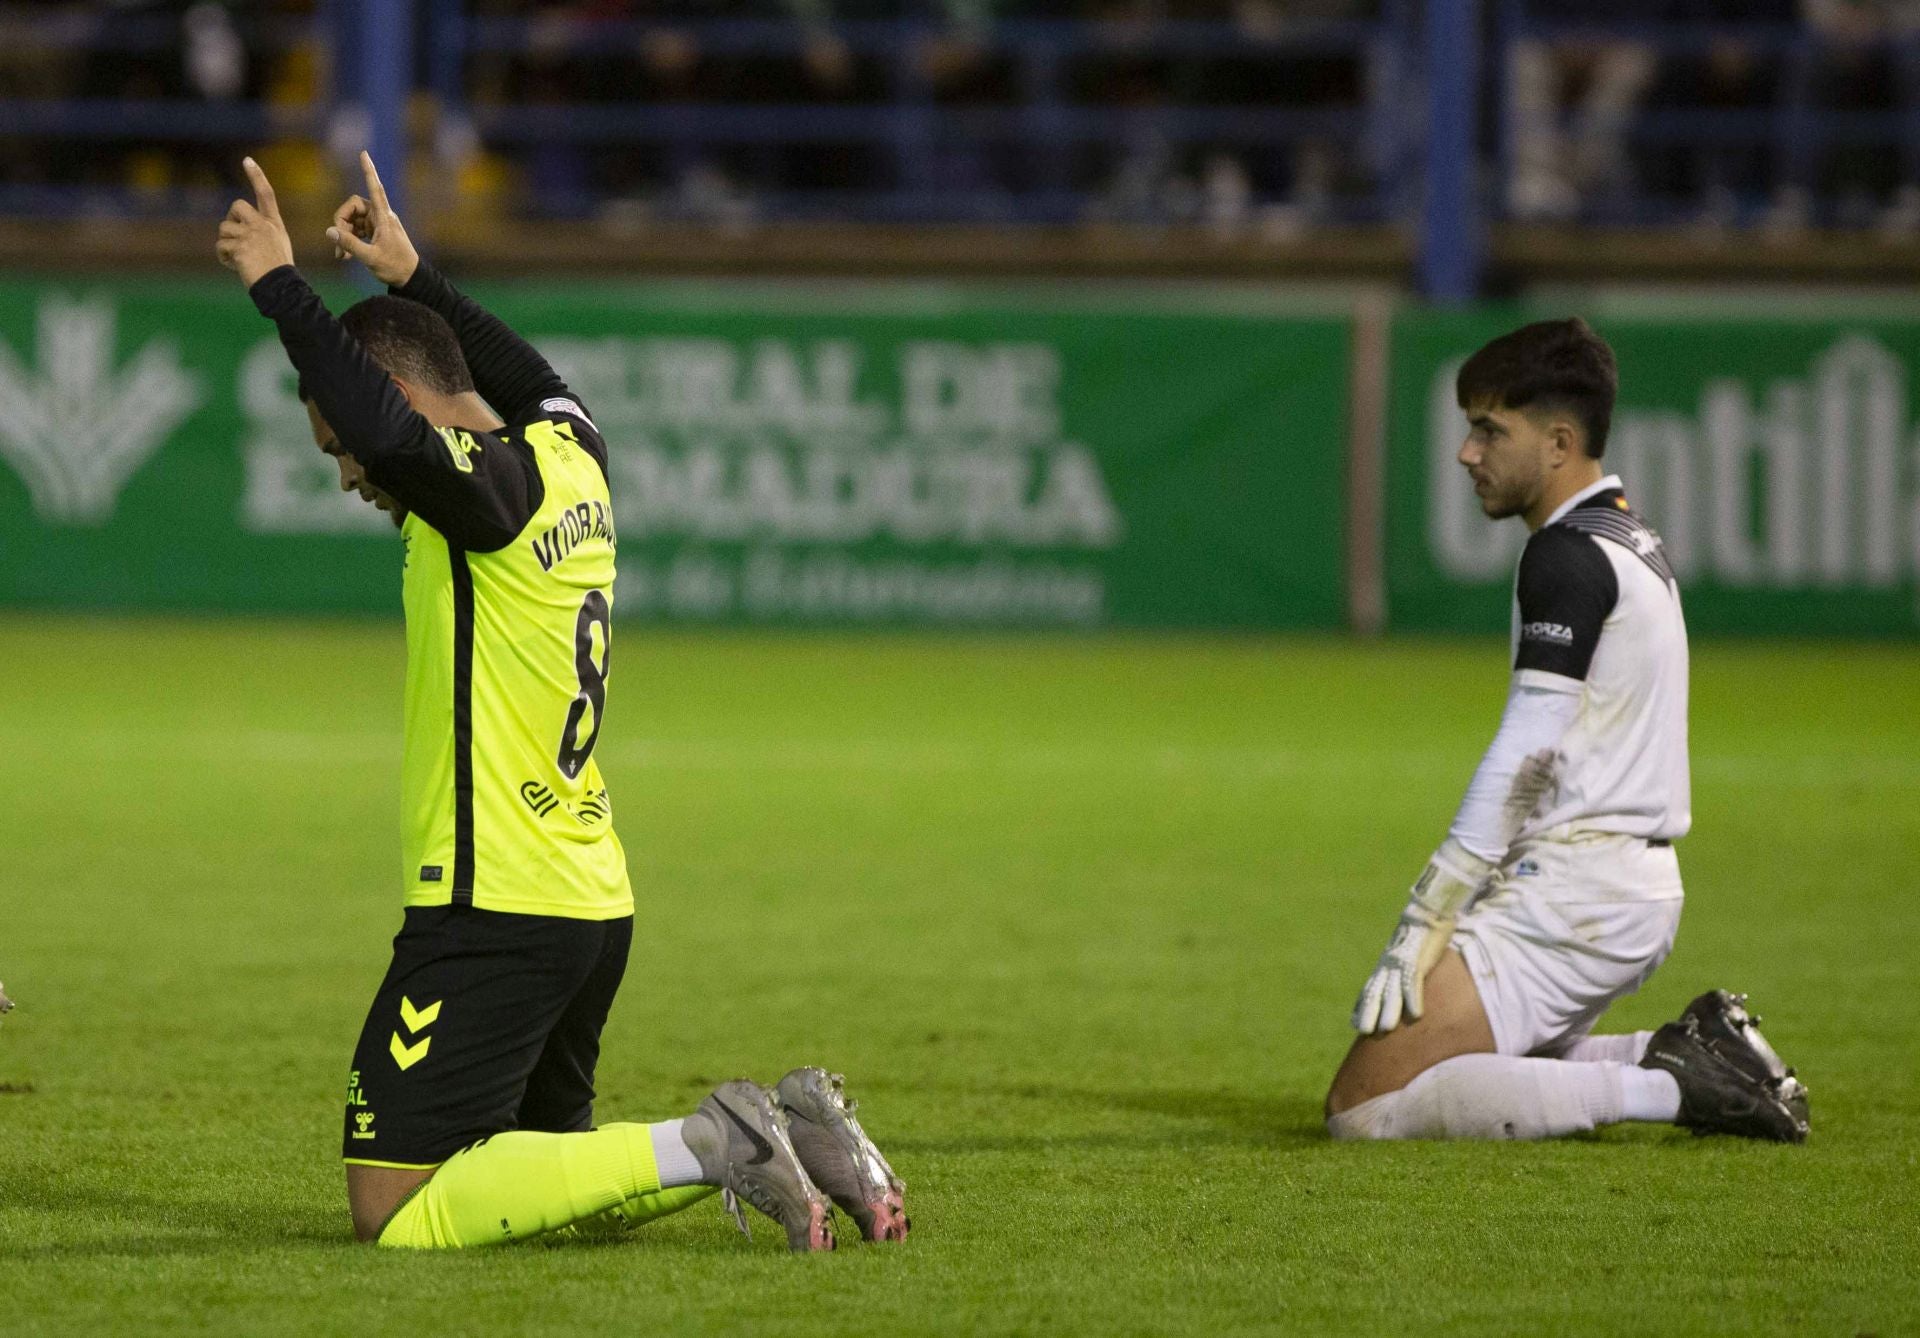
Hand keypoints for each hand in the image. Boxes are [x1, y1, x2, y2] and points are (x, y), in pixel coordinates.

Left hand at [216, 157, 294, 286]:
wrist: (282, 288)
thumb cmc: (278, 271)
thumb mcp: (276, 246)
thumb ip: (260, 233)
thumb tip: (235, 230)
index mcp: (274, 224)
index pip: (266, 194)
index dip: (257, 176)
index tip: (247, 160)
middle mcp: (263, 225)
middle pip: (236, 206)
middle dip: (231, 221)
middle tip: (236, 239)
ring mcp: (252, 236)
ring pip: (224, 228)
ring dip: (226, 244)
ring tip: (237, 258)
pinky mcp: (241, 247)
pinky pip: (221, 246)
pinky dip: (223, 257)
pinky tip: (234, 265)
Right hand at [327, 150, 418, 287]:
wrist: (411, 279)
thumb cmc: (396, 267)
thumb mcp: (370, 257)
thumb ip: (349, 244)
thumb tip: (330, 231)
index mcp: (384, 217)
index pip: (375, 188)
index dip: (369, 171)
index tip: (364, 153)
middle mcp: (381, 216)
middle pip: (353, 207)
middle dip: (342, 223)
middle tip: (339, 244)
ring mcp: (377, 224)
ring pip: (352, 220)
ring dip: (344, 235)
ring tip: (342, 256)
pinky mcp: (375, 232)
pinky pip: (356, 229)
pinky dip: (349, 240)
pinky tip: (346, 256)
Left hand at [1351, 902, 1456, 1034]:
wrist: (1428, 913)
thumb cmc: (1418, 936)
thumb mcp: (1404, 955)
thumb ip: (1400, 971)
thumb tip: (1400, 986)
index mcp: (1384, 966)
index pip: (1369, 988)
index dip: (1362, 1006)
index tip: (1354, 1024)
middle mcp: (1388, 966)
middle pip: (1376, 992)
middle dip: (1369, 1012)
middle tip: (1363, 1032)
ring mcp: (1400, 963)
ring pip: (1393, 990)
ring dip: (1390, 1010)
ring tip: (1385, 1028)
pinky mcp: (1417, 959)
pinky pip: (1414, 981)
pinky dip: (1414, 998)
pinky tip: (1416, 1014)